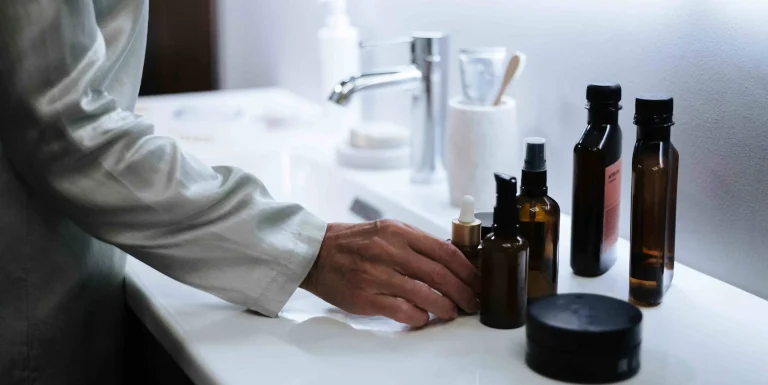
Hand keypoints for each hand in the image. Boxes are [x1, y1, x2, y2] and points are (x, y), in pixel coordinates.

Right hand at [300, 220, 480, 326]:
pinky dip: (419, 316)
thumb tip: (450, 260)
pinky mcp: (366, 297)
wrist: (316, 253)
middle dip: (462, 291)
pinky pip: (403, 310)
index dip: (467, 269)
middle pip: (440, 274)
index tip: (477, 281)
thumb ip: (416, 242)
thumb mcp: (386, 229)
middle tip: (471, 301)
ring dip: (445, 306)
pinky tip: (423, 316)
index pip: (444, 251)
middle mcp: (389, 251)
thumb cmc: (354, 242)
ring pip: (425, 294)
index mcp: (398, 232)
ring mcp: (377, 275)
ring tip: (452, 311)